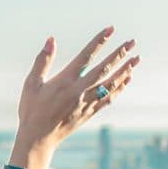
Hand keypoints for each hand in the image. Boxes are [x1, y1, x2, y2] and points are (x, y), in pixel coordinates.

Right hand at [10, 27, 138, 168]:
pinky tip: (127, 79)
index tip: (111, 29)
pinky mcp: (89, 113)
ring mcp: (86, 103)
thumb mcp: (31, 84)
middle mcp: (78, 91)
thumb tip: (51, 40)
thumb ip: (42, 61)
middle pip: (104, 69)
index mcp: (64, 81)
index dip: (99, 42)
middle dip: (119, 54)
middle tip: (132, 42)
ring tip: (136, 58)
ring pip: (110, 84)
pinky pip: (108, 98)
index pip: (86, 56)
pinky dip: (119, 87)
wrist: (37, 139)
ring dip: (124, 70)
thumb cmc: (31, 111)